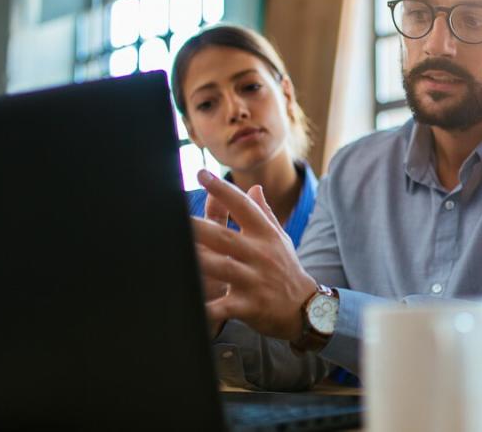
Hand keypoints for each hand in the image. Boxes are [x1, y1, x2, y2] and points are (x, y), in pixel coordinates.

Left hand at [191, 170, 317, 340]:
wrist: (306, 308)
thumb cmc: (286, 269)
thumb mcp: (279, 239)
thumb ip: (264, 213)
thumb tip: (254, 187)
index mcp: (265, 235)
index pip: (243, 206)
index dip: (222, 190)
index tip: (202, 174)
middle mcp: (260, 254)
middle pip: (224, 237)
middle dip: (199, 228)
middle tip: (175, 217)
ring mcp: (255, 280)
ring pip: (223, 268)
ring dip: (200, 262)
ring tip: (177, 253)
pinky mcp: (250, 306)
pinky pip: (225, 307)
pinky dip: (209, 308)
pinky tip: (193, 305)